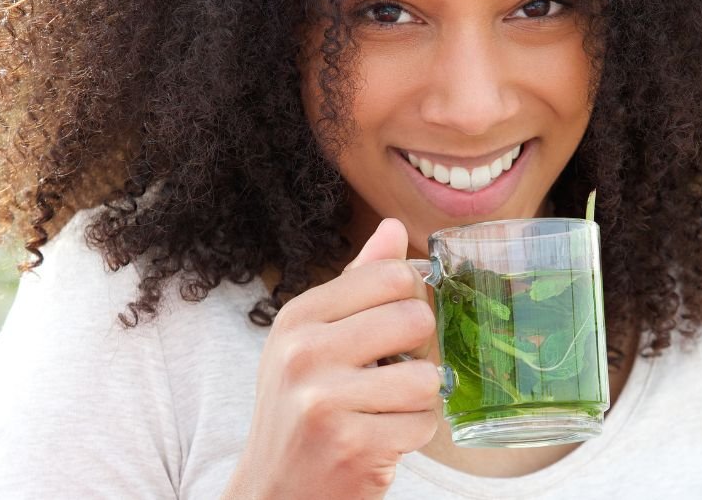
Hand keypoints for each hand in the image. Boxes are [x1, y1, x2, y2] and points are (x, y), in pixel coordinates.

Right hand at [222, 219, 439, 499]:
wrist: (274, 492)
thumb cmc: (301, 410)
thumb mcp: (312, 340)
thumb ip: (356, 283)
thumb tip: (392, 227)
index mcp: (298, 317)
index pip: (391, 275)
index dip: (407, 302)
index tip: (389, 329)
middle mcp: (304, 352)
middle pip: (415, 318)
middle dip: (415, 351)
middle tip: (386, 375)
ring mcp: (325, 400)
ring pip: (427, 377)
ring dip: (416, 400)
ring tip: (381, 411)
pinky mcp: (351, 446)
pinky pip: (424, 425)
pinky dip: (412, 436)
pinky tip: (378, 440)